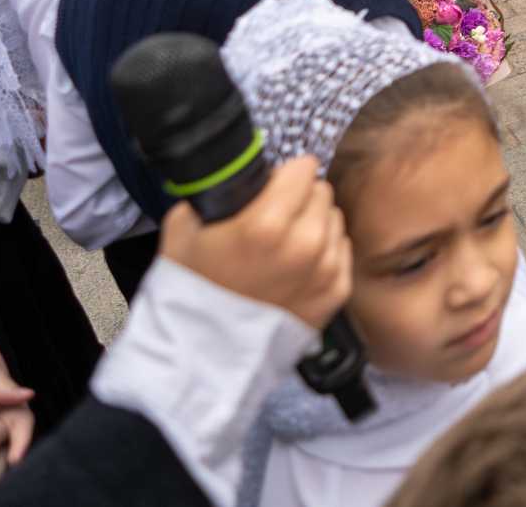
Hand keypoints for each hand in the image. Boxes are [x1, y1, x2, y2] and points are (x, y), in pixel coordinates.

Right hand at [157, 153, 352, 330]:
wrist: (202, 356)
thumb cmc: (190, 292)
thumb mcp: (183, 231)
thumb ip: (214, 195)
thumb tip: (234, 180)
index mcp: (267, 224)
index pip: (303, 169)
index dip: (286, 174)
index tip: (276, 182)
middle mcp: (304, 244)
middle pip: (321, 193)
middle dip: (300, 198)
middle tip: (277, 216)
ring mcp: (324, 271)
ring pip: (334, 220)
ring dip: (315, 224)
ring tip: (286, 244)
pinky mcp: (335, 294)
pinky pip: (341, 250)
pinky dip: (325, 252)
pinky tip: (298, 265)